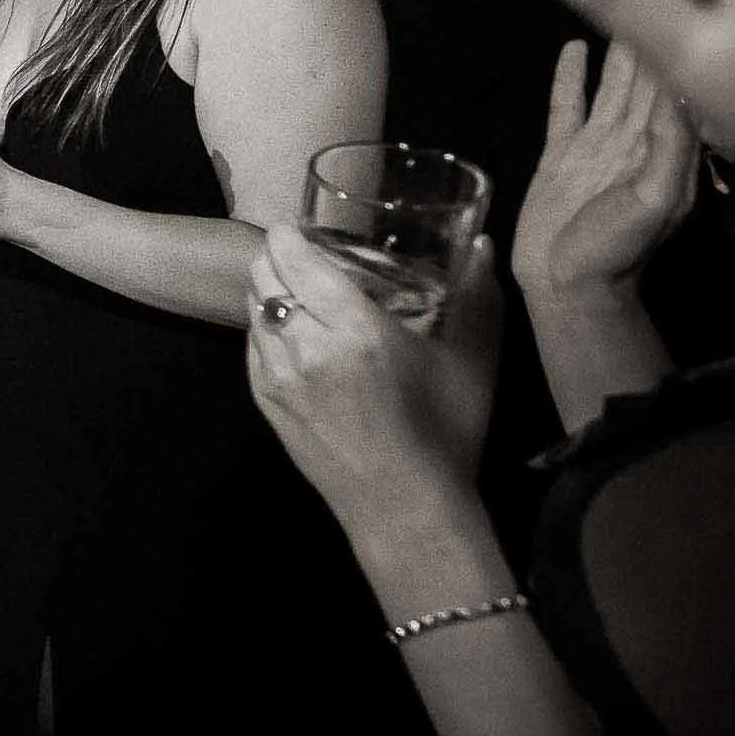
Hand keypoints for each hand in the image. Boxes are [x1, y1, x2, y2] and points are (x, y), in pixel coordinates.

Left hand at [246, 225, 502, 532]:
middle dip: (276, 257)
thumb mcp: (473, 361)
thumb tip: (483, 242)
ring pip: (254, 310)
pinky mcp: (265, 404)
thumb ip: (477, 296)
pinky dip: (264, 327)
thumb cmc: (446, 432)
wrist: (405, 508)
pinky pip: (251, 347)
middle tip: (299, 252)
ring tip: (294, 288)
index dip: (288, 234)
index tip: (298, 226)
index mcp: (354, 330)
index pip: (295, 260)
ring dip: (268, 290)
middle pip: (265, 278)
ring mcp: (277, 378)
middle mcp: (305, 348)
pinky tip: (288, 329)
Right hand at [513, 40, 696, 304]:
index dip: (675, 36)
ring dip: (618, 45)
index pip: (675, 81)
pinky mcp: (560, 155)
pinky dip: (568, 78)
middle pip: (646, 72)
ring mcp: (597, 145)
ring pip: (611, 83)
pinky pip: (566, 107)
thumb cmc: (614, 250)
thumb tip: (673, 87)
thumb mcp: (652, 202)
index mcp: (665, 147)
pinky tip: (573, 48)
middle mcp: (635, 138)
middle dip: (651, 26)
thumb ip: (667, 148)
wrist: (566, 287)